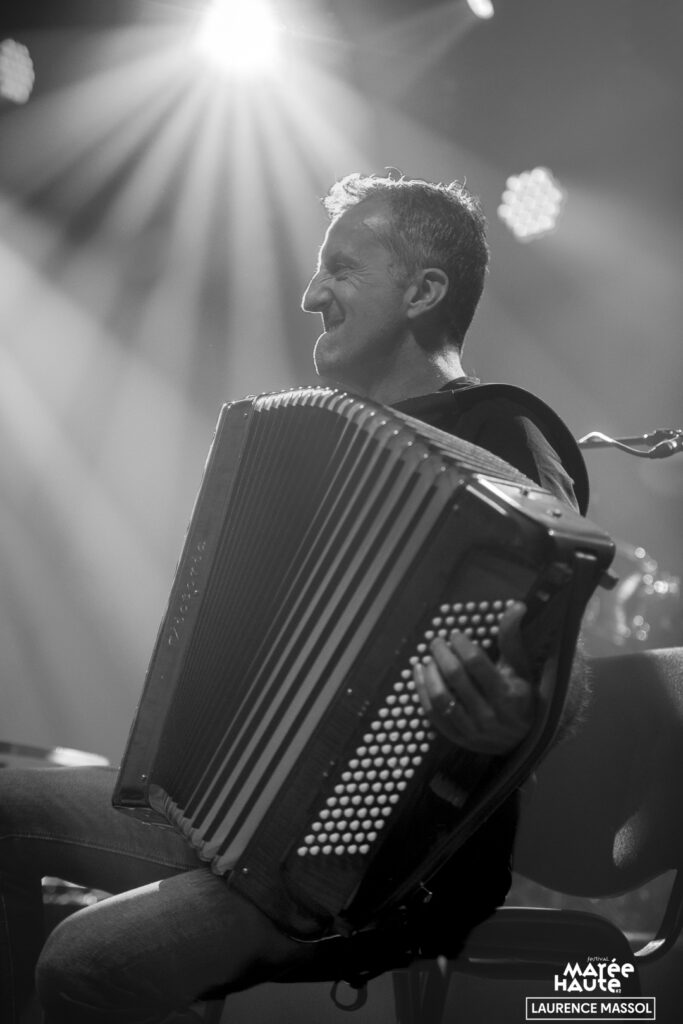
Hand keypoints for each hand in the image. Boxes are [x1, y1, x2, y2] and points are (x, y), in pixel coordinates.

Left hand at [412, 602, 534, 754]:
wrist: (520, 741)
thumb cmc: (520, 697)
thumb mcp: (520, 668)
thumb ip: (512, 638)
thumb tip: (517, 605)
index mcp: (508, 695)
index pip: (476, 662)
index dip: (461, 644)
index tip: (455, 635)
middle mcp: (490, 715)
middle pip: (456, 677)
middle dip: (442, 654)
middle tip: (436, 642)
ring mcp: (473, 730)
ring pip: (441, 697)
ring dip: (430, 673)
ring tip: (428, 659)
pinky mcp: (458, 738)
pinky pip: (433, 714)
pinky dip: (422, 691)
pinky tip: (419, 673)